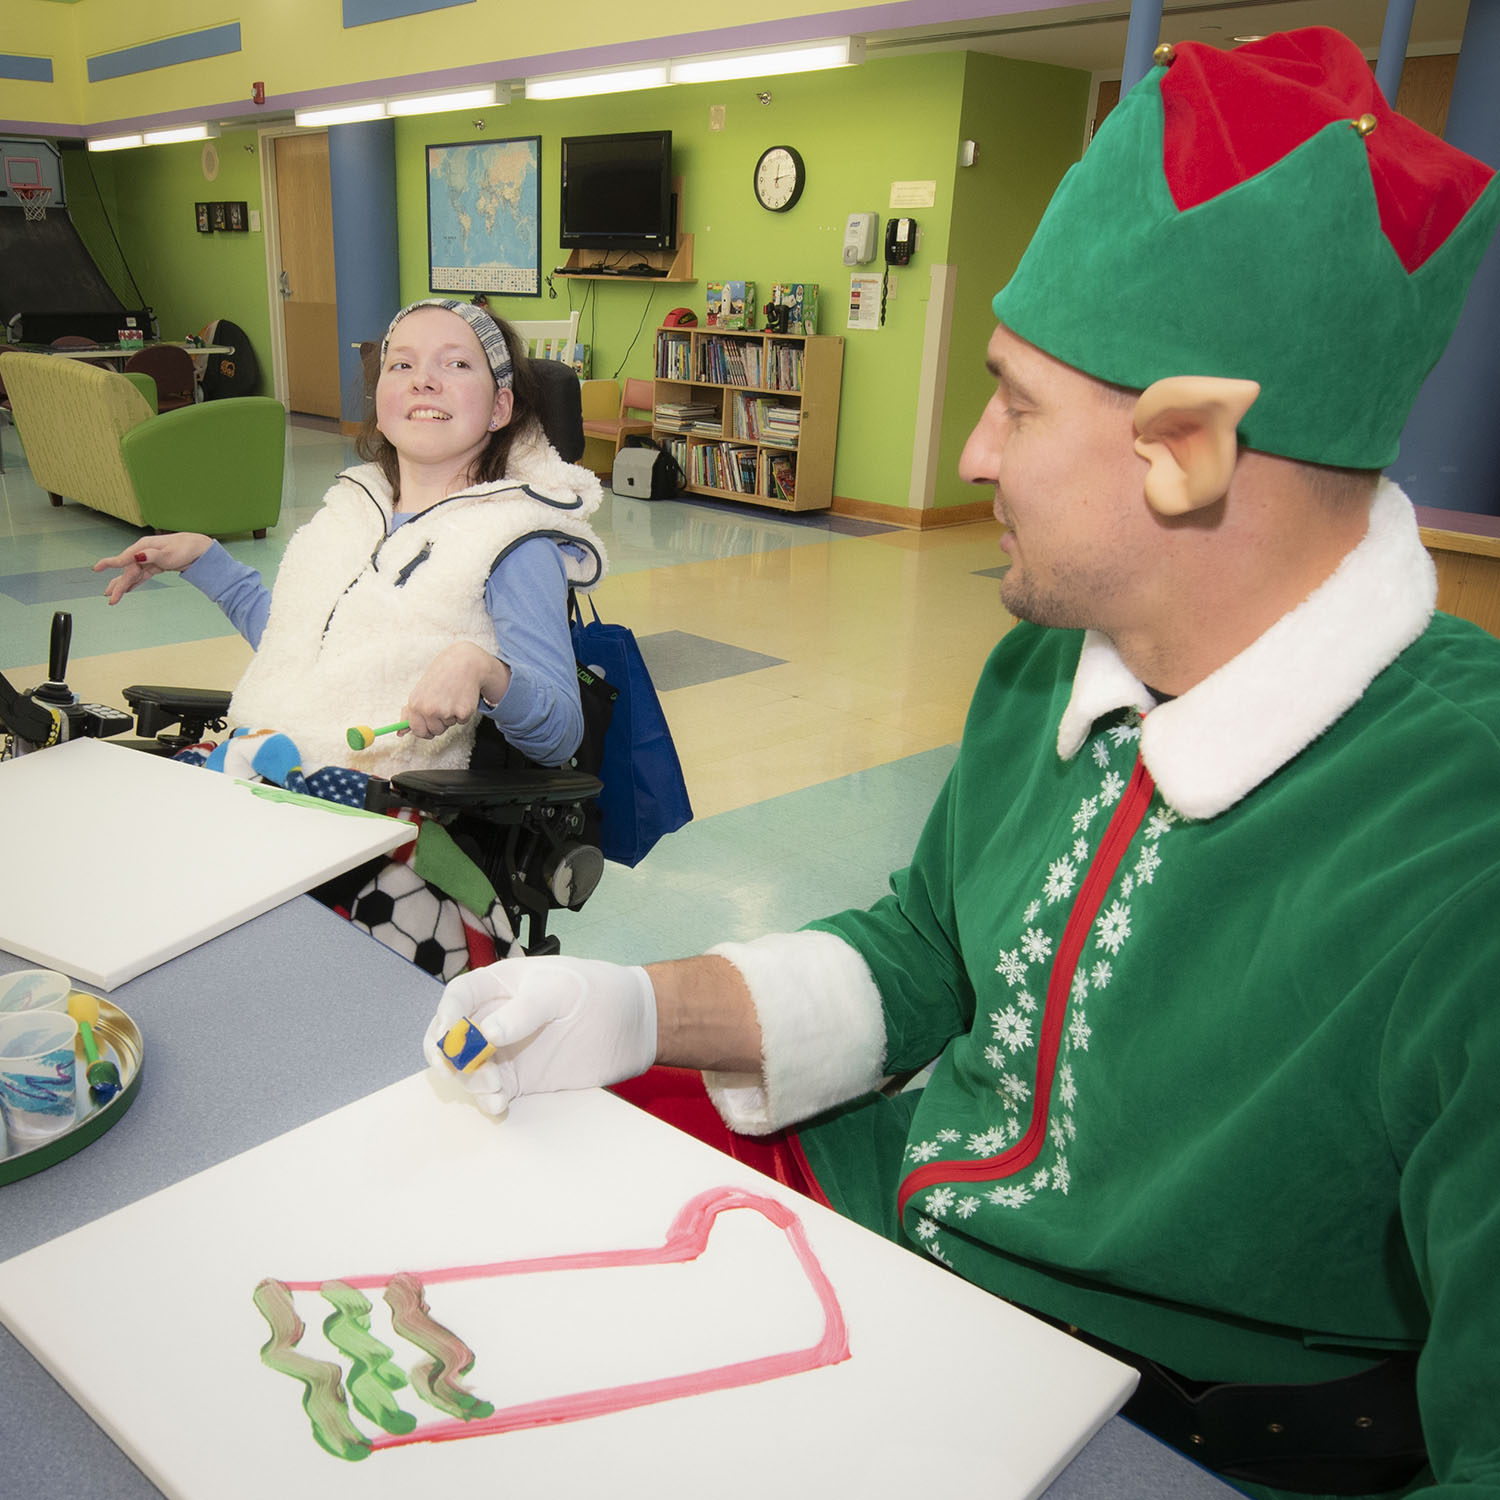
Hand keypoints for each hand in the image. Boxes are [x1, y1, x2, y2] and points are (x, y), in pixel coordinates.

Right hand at [94, 533, 211, 603]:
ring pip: (132, 574)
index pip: (123, 558)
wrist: (198, 549)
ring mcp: (149, 560)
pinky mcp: (155, 566)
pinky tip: (128, 590)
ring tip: (112, 597)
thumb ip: (151, 555)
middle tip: (110, 598)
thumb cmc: (184, 548)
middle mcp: (143, 553)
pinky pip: (141, 576)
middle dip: (118, 585)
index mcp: (143, 547)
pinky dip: (135, 583)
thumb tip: (137, 556)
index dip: (109, 564)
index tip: (96, 569)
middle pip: (127, 570)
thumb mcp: (168, 553)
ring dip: (123, 586)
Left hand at [402, 641, 511, 739]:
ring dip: (452, 716)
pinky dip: (464, 712)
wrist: (462, 663)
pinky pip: (462, 721)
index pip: (418, 730)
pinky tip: (462, 698)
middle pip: (435, 731)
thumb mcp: (420, 693)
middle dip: (440, 722)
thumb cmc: (440, 678)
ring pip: (449, 726)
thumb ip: (409, 713)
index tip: (430, 723)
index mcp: (415, 704)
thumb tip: (399, 733)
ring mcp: (446, 711)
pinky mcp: (463, 712)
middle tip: (444, 703)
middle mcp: (429, 709)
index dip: (425, 729)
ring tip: (452, 698)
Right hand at [422, 956, 656, 1115]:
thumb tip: (487, 1035)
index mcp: (499, 985)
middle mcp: (494, 1017)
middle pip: (451, 1036)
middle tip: (458, 1069)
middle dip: (447, 1054)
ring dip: (469, 1080)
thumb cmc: (597, 991)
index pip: (458, 996)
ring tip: (495, 1088)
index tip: (451, 1033)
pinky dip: (486, 1100)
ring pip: (466, 1068)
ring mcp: (505, 1050)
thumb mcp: (561, 990)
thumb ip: (524, 1010)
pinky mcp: (519, 1079)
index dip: (448, 1014)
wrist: (632, 1024)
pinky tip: (499, 1104)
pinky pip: (490, 1091)